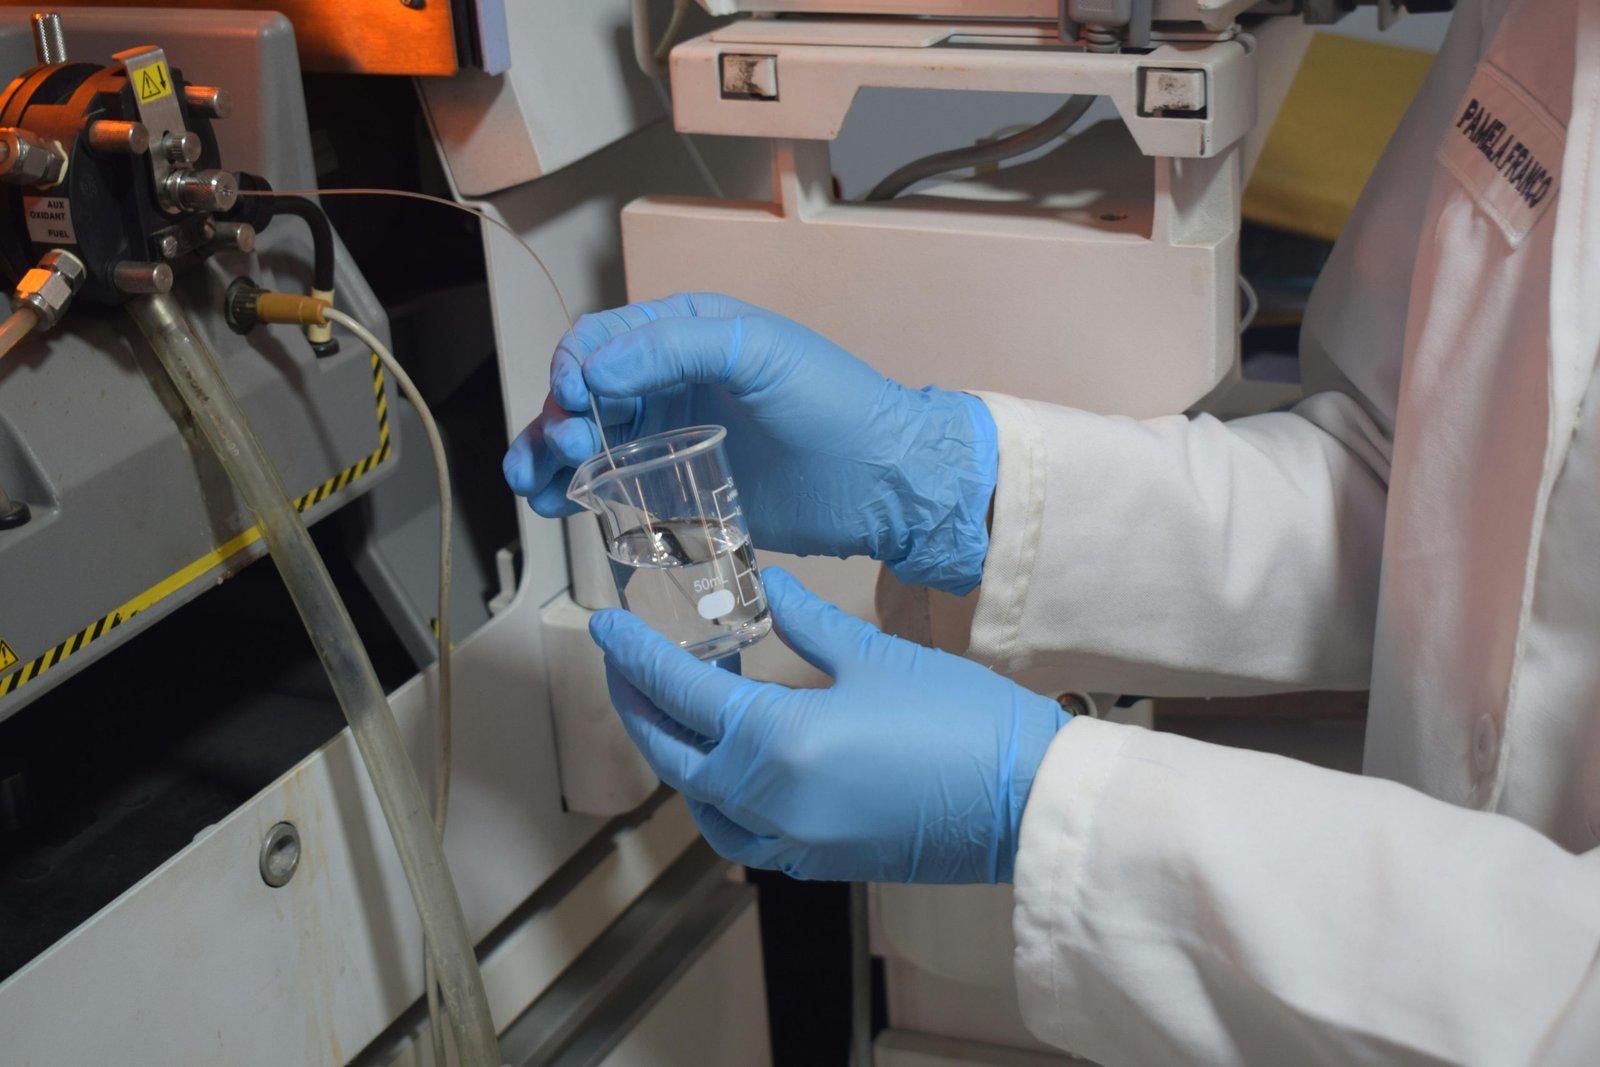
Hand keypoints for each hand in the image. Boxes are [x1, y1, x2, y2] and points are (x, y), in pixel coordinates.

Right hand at [503, 293, 997, 593]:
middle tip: (565, 450)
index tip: (572, 401)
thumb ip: (676, 346)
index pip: (602, 340)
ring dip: (548, 458)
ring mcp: (672, 437)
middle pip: (581, 394)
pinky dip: (576, 493)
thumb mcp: (760, 352)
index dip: (573, 367)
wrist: (882, 482)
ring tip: (536, 486)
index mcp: (686, 332)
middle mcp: (670, 380)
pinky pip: (614, 487)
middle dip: (555, 419)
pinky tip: (556, 506)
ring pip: (586, 441)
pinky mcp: (679, 491)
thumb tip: (594, 368)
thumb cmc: (836, 404)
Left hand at [589, 567, 1070, 882]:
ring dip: (673, 756)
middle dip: (637, 704)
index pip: (677, 692)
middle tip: (624, 663)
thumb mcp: (876, 656)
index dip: (634, 654)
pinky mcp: (817, 860)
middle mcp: (767, 801)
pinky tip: (728, 769)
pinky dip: (716, 800)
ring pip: (698, 801)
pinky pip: (739, 834)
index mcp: (774, 743)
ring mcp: (790, 841)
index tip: (606, 625)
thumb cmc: (960, 724)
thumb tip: (772, 588)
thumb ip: (808, 623)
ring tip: (672, 711)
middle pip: (672, 753)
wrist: (1026, 804)